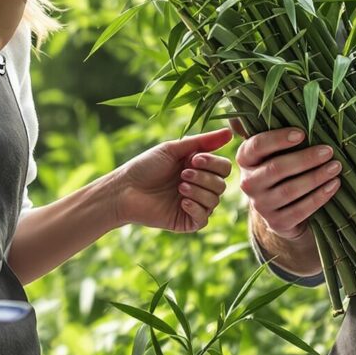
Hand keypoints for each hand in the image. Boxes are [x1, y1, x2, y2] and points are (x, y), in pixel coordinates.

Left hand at [112, 129, 233, 232]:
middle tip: (182, 174)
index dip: (213, 163)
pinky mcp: (186, 222)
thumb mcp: (174, 149)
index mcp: (199, 169)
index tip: (193, 159)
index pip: (224, 168)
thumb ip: (203, 141)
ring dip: (198, 191)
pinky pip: (204, 218)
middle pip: (222, 184)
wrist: (124, 189)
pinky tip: (181, 201)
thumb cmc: (146, 166)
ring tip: (179, 187)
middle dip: (204, 177)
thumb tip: (230, 132)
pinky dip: (196, 207)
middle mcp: (199, 187)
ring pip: (214, 201)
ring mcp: (194, 205)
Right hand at [233, 127, 341, 240]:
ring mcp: (261, 205)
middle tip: (329, 150)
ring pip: (290, 190)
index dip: (278, 139)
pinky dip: (319, 197)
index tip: (302, 132)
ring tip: (336, 167)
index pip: (257, 146)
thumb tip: (249, 93)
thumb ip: (268, 125)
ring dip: (316, 177)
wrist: (281, 208)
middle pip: (277, 169)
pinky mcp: (276, 222)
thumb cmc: (281, 166)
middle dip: (306, 159)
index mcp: (245, 158)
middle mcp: (248, 182)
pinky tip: (334, 185)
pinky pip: (300, 210)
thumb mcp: (272, 148)